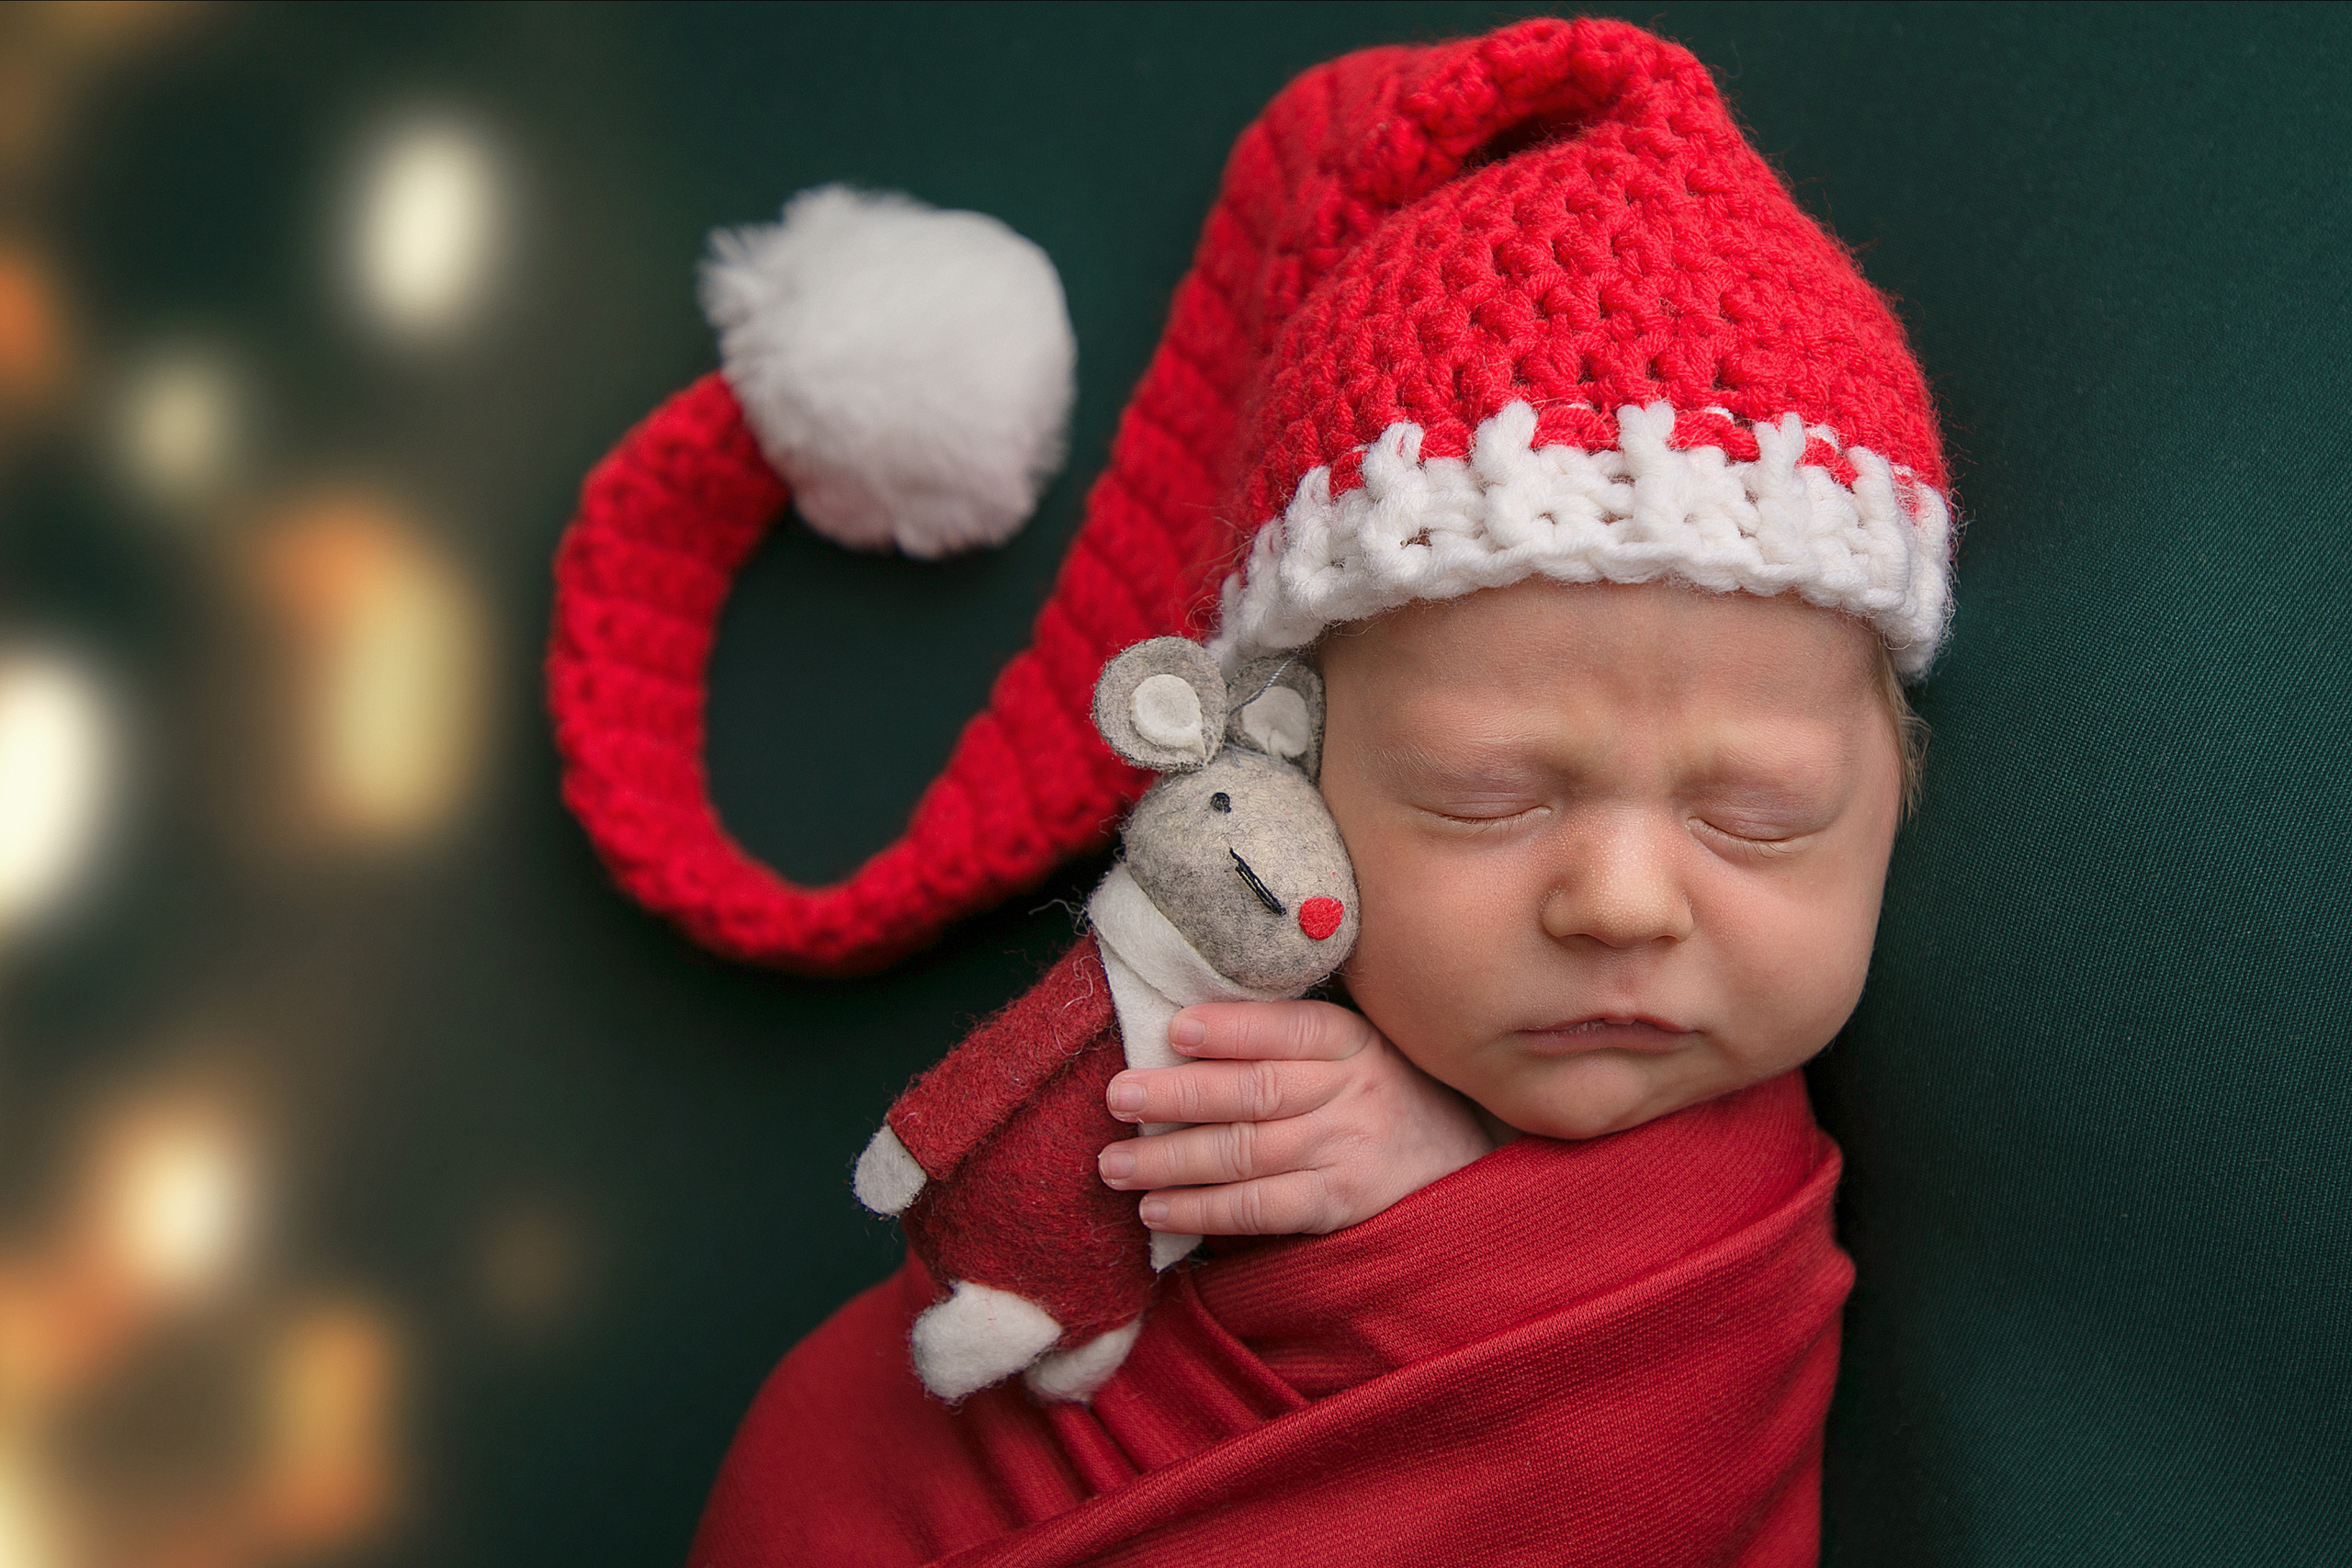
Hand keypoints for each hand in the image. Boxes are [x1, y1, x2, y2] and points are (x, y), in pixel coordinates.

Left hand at [1096, 1000, 1491, 1235]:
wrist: (1463, 1166)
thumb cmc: (1385, 1097)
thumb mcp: (1357, 1048)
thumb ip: (1289, 1039)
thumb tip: (1184, 1032)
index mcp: (1352, 1041)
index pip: (1289, 1029)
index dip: (1232, 1030)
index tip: (1175, 1030)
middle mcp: (1350, 1092)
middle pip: (1255, 1092)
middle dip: (1178, 1095)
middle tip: (1117, 1097)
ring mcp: (1345, 1151)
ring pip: (1247, 1153)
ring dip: (1172, 1160)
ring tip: (1115, 1165)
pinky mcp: (1337, 1205)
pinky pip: (1260, 1209)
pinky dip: (1203, 1210)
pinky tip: (1157, 1209)